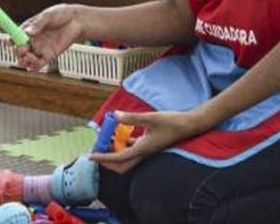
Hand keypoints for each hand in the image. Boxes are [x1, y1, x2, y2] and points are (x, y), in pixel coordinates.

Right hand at [16, 4, 82, 71]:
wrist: (77, 21)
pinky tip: (35, 62)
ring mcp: (40, 49)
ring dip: (24, 62)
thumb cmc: (61, 15)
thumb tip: (28, 32)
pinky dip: (33, 66)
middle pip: (19, 50)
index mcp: (28, 29)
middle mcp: (32, 40)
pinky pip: (38, 65)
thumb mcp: (49, 16)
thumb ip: (38, 24)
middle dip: (17, 53)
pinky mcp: (49, 56)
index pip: (15, 36)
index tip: (11, 42)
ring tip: (29, 57)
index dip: (11, 40)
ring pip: (26, 60)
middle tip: (22, 51)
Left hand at [90, 109, 213, 173]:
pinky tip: (119, 131)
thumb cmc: (172, 122)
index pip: (118, 158)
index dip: (103, 157)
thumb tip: (115, 116)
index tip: (91, 156)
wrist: (188, 125)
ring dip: (114, 149)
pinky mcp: (149, 144)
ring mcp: (146, 149)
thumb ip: (131, 118)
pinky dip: (123, 142)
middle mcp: (143, 152)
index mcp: (142, 149)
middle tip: (96, 150)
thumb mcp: (150, 118)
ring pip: (126, 156)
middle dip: (107, 160)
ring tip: (105, 138)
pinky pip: (132, 147)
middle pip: (121, 164)